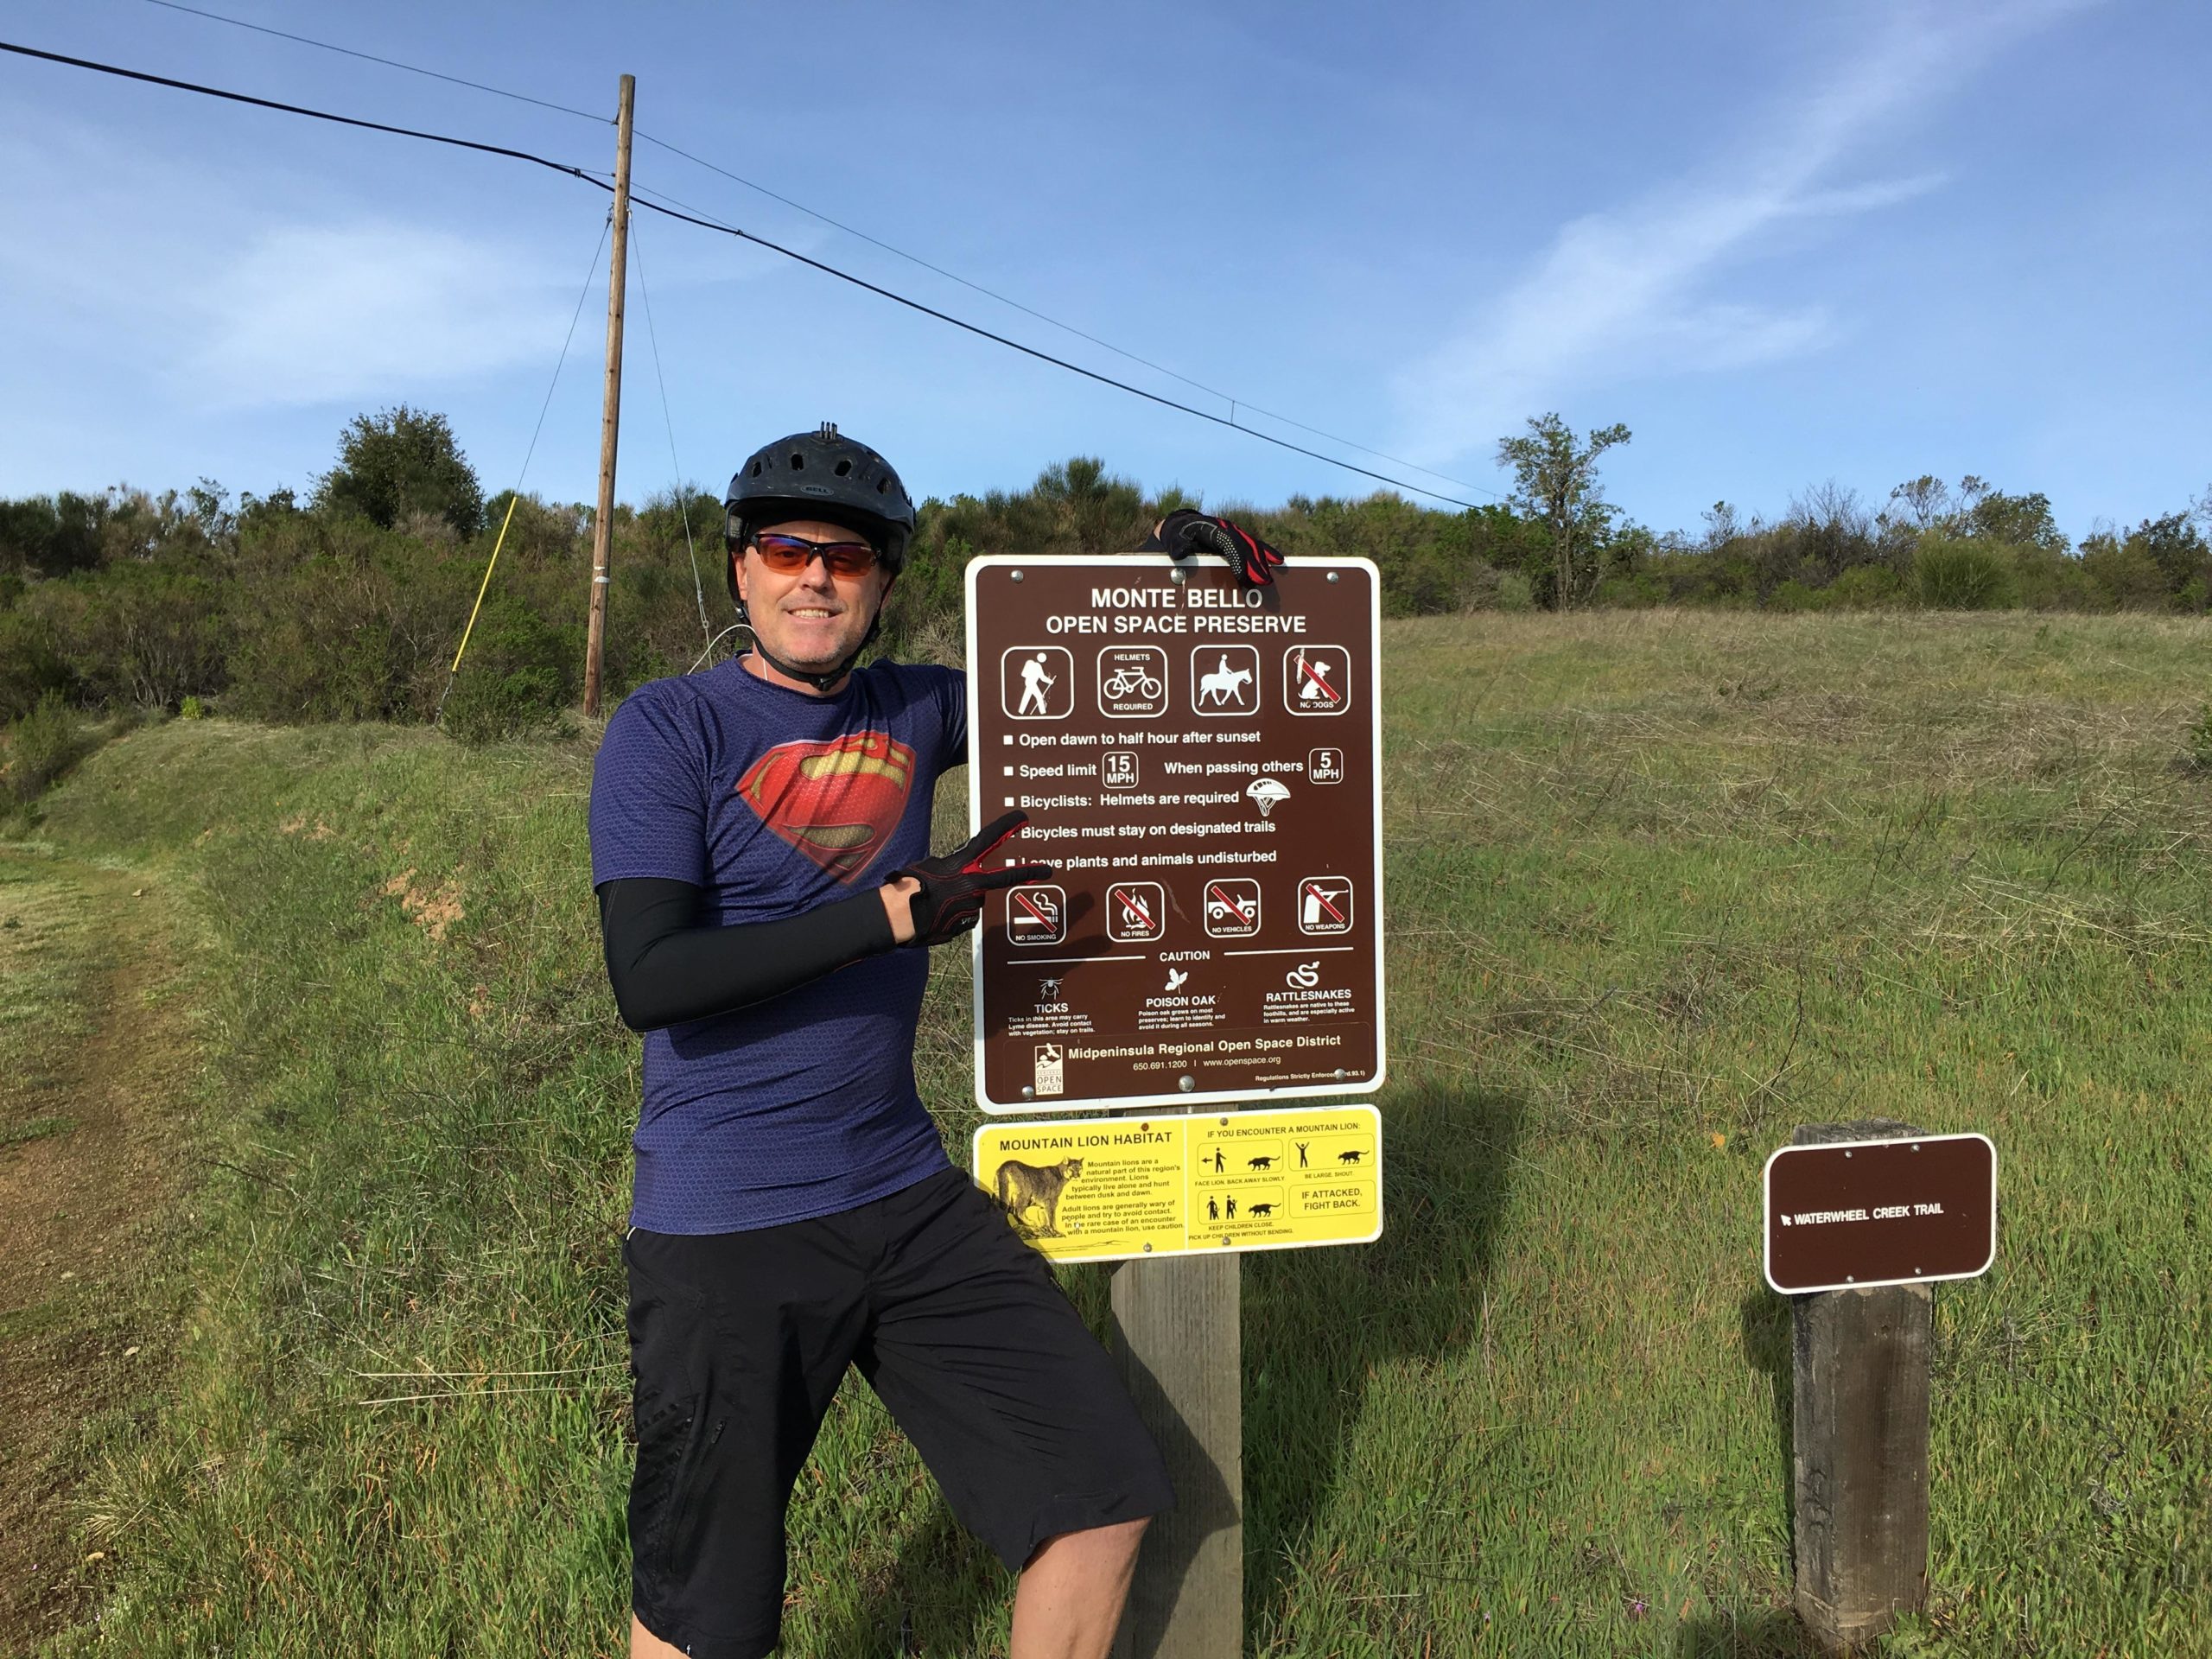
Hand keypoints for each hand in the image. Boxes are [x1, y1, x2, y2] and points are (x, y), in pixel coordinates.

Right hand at [886, 812, 1055, 947]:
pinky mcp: (968, 924)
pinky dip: (955, 915)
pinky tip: (938, 914)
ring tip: (936, 902)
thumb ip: (949, 866)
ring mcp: (973, 906)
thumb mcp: (928, 866)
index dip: (1007, 827)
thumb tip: (957, 872)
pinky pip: (965, 916)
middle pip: (1006, 877)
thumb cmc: (908, 887)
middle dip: (1029, 872)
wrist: (900, 917)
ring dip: (961, 900)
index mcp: (961, 864)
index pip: (988, 840)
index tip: (1023, 819)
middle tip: (1048, 870)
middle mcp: (973, 884)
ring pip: (974, 899)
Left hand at [1142, 510, 1284, 585]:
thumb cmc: (1175, 536)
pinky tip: (1278, 562)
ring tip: (1270, 579)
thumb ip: (1176, 545)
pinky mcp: (1237, 540)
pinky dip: (1265, 555)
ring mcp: (1234, 533)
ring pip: (1252, 547)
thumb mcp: (1171, 540)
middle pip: (1244, 546)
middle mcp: (1226, 528)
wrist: (1179, 526)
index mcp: (1210, 528)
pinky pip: (1253, 547)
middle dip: (1254, 565)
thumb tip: (1181, 553)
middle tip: (1263, 582)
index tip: (1243, 578)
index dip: (1237, 560)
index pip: (1228, 543)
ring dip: (1262, 563)